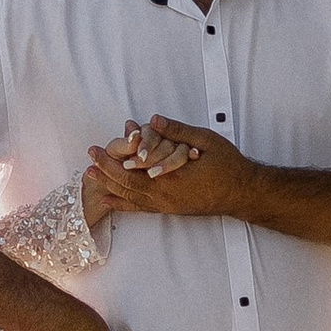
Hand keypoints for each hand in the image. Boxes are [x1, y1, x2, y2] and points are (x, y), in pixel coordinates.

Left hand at [93, 117, 249, 221]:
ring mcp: (167, 205)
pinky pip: (141, 208)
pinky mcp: (170, 210)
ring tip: (91, 176)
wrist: (242, 193)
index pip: (133, 169)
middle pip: (126, 184)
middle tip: (89, 159)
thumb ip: (178, 131)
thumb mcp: (205, 141)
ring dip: (109, 186)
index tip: (98, 148)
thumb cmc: (227, 165)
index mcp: (171, 177)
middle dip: (105, 171)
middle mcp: (165, 195)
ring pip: (130, 197)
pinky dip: (123, 204)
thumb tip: (152, 120)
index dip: (113, 159)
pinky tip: (109, 200)